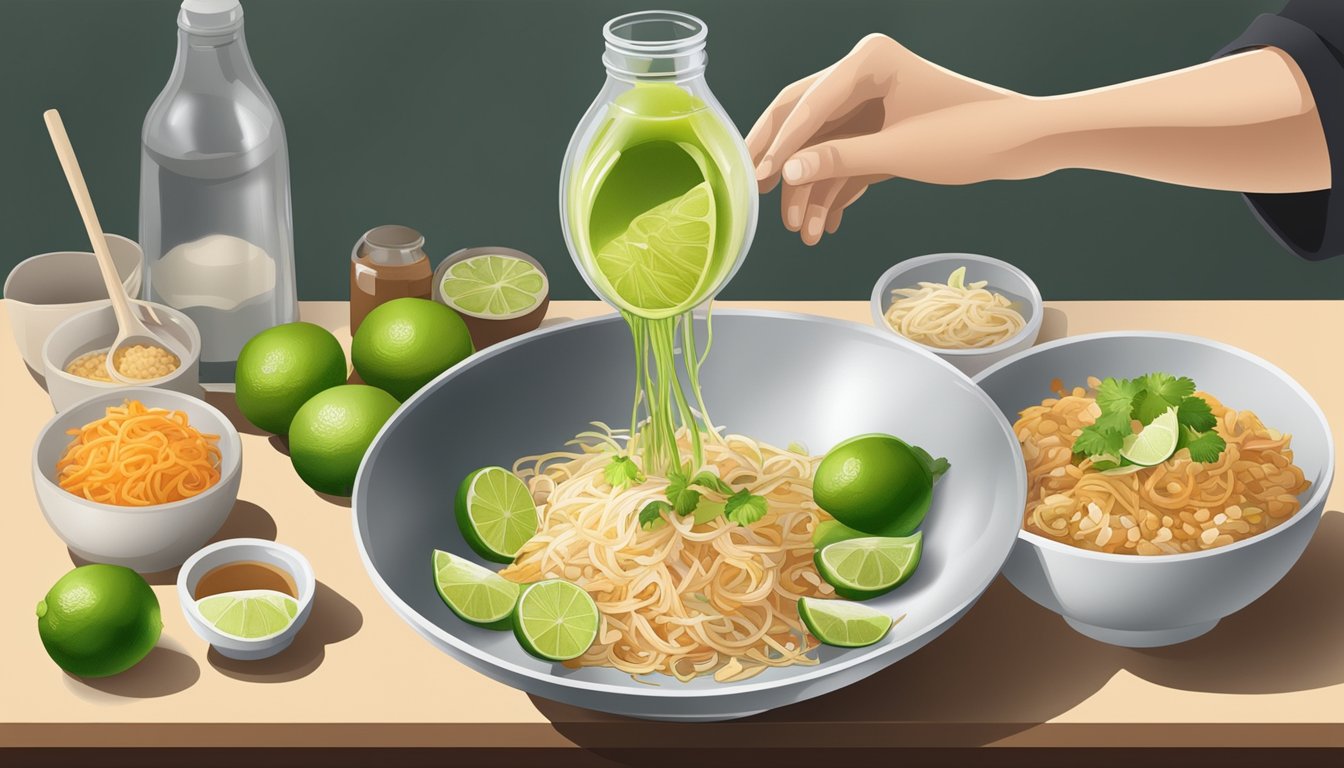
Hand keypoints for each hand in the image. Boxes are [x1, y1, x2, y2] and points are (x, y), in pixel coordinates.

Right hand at [747, 34, 1042, 243]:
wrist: (1020, 143)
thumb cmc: (968, 136)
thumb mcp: (895, 152)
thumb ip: (837, 159)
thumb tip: (786, 170)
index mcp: (867, 60)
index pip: (807, 104)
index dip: (779, 144)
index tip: (756, 178)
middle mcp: (863, 74)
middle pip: (803, 121)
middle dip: (783, 165)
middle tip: (756, 197)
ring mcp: (871, 103)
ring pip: (822, 147)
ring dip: (811, 190)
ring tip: (803, 232)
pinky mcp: (881, 129)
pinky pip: (845, 159)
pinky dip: (834, 191)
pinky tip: (825, 225)